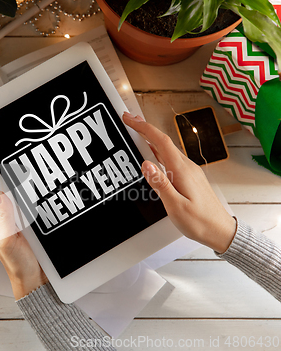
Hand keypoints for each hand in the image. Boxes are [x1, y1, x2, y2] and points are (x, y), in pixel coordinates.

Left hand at [0, 166, 47, 299]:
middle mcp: (8, 214)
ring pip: (21, 190)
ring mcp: (22, 217)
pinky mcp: (35, 221)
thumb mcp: (7, 242)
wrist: (36, 280)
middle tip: (11, 149)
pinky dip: (37, 190)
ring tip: (26, 159)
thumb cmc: (18, 266)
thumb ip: (4, 218)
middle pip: (6, 184)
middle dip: (6, 167)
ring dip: (23, 176)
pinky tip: (44, 182)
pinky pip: (34, 200)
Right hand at [122, 112, 236, 253]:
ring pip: (167, 149)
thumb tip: (146, 165)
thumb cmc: (200, 222)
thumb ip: (160, 184)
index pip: (160, 142)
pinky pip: (171, 158)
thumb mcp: (175, 206)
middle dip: (145, 129)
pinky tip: (153, 154)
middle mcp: (187, 167)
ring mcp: (190, 171)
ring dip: (151, 139)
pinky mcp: (190, 177)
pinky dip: (158, 151)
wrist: (221, 231)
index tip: (130, 120)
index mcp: (182, 170)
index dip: (143, 128)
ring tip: (137, 133)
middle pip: (163, 141)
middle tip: (129, 120)